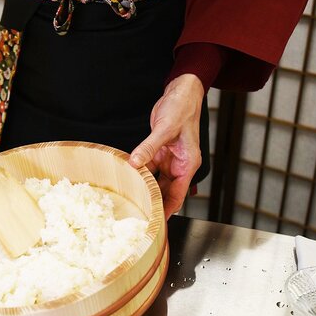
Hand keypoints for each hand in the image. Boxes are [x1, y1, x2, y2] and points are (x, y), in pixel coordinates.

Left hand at [128, 74, 203, 219]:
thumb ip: (149, 147)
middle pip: (166, 192)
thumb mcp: (165, 128)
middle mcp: (179, 165)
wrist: (181, 93)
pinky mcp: (159, 152)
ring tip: (130, 202)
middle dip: (153, 203)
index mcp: (188, 164)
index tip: (155, 222)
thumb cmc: (182, 109)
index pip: (177, 195)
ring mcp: (169, 160)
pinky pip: (148, 168)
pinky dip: (139, 173)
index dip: (166, 210)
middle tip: (137, 216)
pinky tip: (127, 179)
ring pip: (156, 182)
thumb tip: (135, 162)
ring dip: (144, 189)